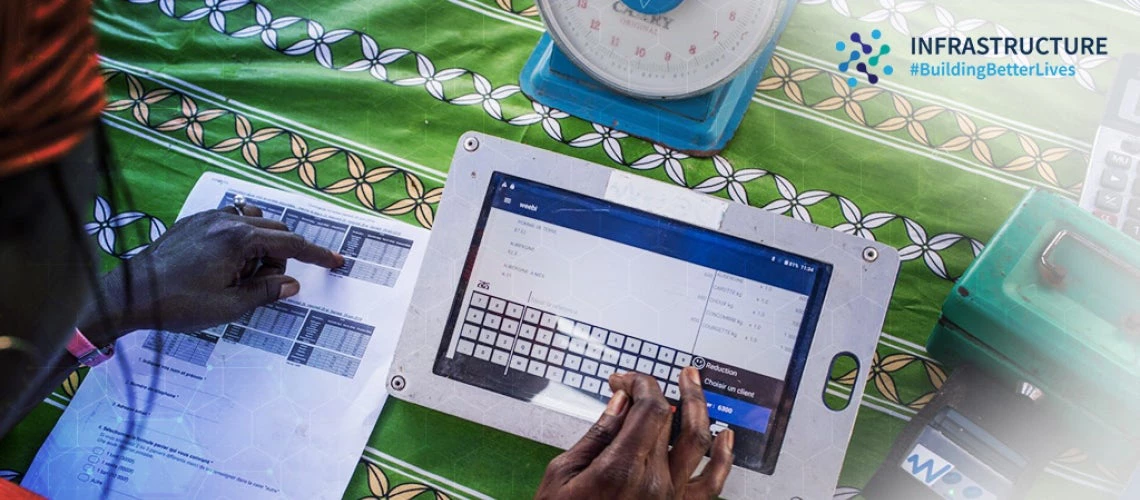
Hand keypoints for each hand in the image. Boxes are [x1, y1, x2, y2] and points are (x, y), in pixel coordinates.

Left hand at [78, 205, 343, 344]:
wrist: (129, 296)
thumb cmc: (177, 304)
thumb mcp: (229, 307)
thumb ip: (266, 292)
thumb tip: (293, 285)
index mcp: (240, 240)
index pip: (291, 244)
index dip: (317, 255)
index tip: (336, 262)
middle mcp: (226, 221)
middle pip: (274, 231)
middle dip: (280, 257)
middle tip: (268, 285)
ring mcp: (208, 219)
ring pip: (253, 223)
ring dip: (260, 246)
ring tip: (241, 276)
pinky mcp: (192, 223)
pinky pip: (229, 222)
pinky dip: (239, 239)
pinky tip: (224, 265)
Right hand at [536, 368, 734, 498]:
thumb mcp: (563, 473)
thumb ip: (598, 434)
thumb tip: (620, 402)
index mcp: (621, 469)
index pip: (650, 409)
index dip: (640, 384)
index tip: (625, 381)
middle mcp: (653, 483)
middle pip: (668, 419)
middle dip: (652, 392)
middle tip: (636, 384)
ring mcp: (671, 497)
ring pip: (697, 441)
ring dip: (698, 405)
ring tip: (692, 382)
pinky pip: (712, 484)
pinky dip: (723, 457)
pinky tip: (725, 435)